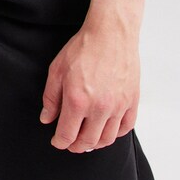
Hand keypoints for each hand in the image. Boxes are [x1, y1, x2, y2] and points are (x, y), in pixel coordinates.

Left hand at [39, 18, 138, 151]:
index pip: (67, 135)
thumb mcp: (57, 70)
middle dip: (76, 146)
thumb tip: (47, 119)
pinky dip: (115, 133)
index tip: (57, 141)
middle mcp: (99, 107)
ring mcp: (118, 105)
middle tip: (71, 143)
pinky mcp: (132, 100)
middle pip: (88, 141)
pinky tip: (107, 129)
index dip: (60, 142)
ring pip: (107, 138)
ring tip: (88, 139)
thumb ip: (51, 98)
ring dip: (95, 143)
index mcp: (77, 101)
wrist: (111, 33)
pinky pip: (125, 127)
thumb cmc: (83, 48)